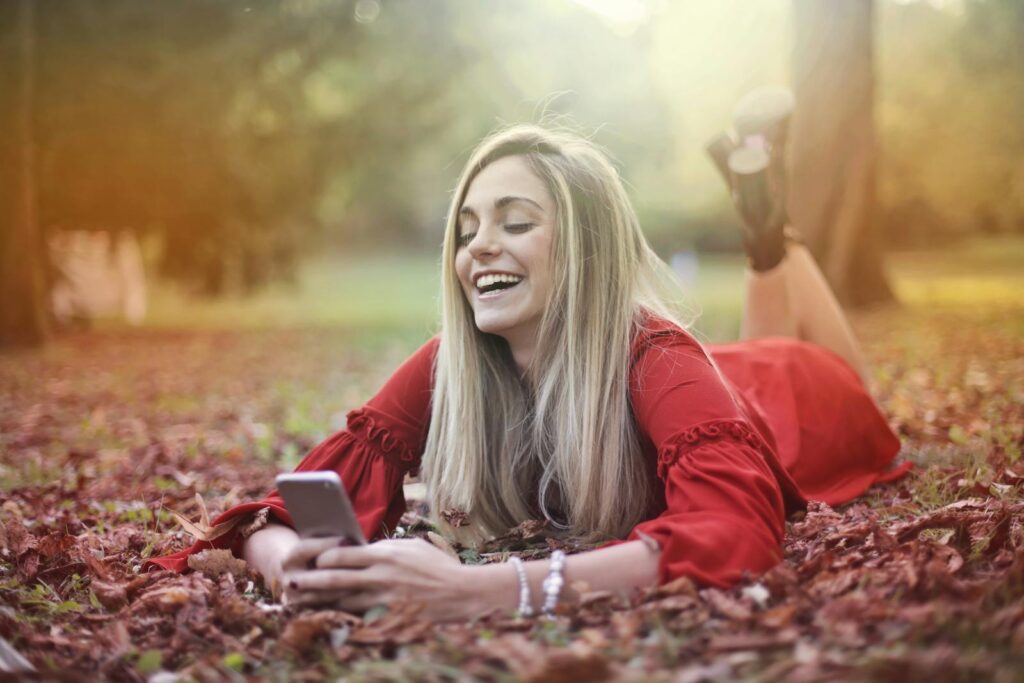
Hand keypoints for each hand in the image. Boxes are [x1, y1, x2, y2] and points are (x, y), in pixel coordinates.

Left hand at [281, 537, 483, 621]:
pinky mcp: (389, 617)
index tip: (315, 560)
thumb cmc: (437, 566)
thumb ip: (385, 548)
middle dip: (311, 582)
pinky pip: (359, 618)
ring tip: (300, 604)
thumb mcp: (411, 547)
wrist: (462, 591)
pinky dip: (342, 618)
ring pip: (343, 601)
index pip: (343, 554)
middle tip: (291, 584)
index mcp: (384, 554)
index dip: (324, 557)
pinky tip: (328, 618)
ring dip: (319, 603)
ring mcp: (383, 599)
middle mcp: (380, 576)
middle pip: (336, 579)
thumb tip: (363, 549)